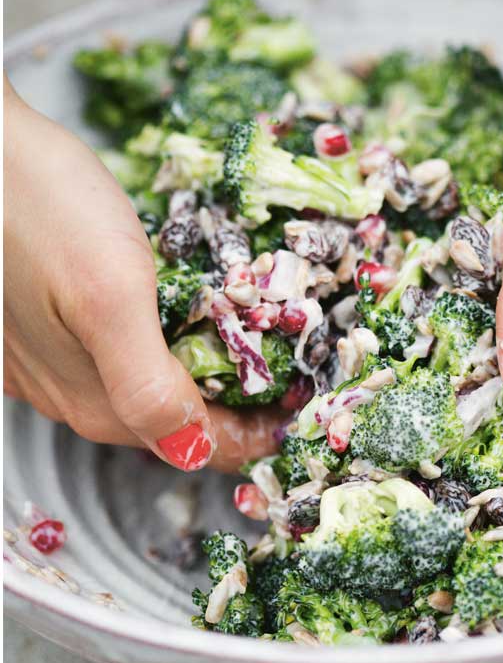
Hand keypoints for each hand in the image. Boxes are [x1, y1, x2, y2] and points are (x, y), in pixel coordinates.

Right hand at [3, 79, 283, 471]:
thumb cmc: (42, 209)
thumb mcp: (107, 293)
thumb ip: (147, 382)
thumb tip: (191, 453)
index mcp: (101, 401)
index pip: (198, 447)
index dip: (254, 437)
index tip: (301, 413)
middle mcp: (77, 397)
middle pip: (178, 425)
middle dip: (237, 412)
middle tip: (290, 383)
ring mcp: (60, 367)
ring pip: (153, 394)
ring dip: (208, 382)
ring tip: (256, 355)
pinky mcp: (52, 333)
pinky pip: (127, 361)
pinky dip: (172, 353)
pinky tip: (194, 325)